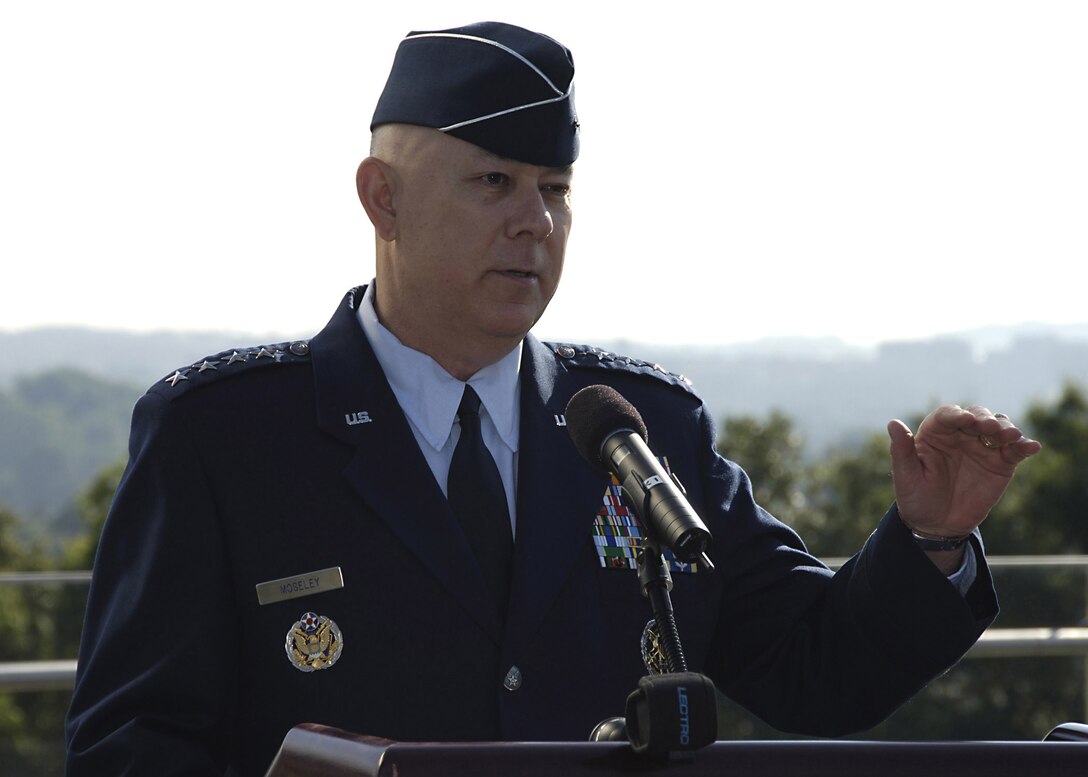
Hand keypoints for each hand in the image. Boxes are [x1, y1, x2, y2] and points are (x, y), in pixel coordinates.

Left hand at [887, 404, 1041, 537]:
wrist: (937, 523)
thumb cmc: (916, 497)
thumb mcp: (906, 476)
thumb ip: (901, 450)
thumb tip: (892, 423)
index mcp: (934, 432)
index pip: (947, 416)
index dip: (957, 416)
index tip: (966, 421)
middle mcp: (960, 434)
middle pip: (977, 416)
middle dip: (985, 419)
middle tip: (991, 428)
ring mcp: (982, 447)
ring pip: (999, 428)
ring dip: (1006, 428)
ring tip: (1011, 436)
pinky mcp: (1001, 463)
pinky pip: (1015, 450)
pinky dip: (1025, 446)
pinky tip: (1032, 447)